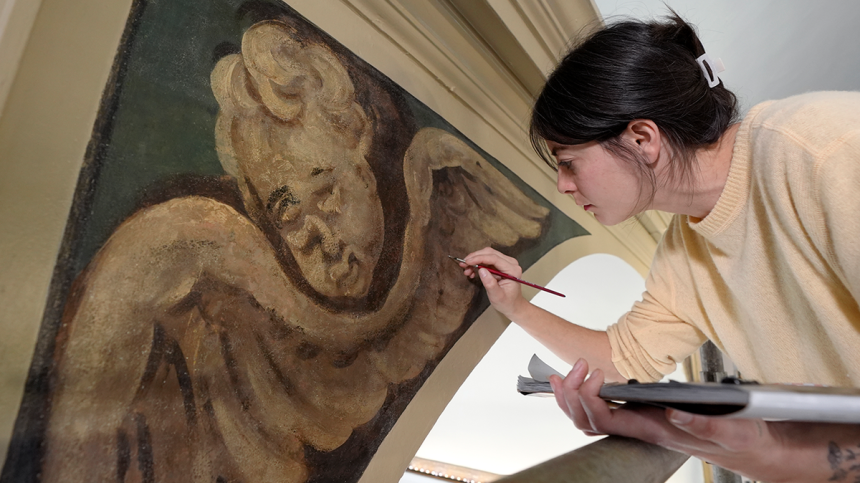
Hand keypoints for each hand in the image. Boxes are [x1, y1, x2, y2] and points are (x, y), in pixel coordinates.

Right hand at [460, 247, 527, 318]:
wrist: (512, 305)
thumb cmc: (506, 302)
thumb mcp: (497, 296)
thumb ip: (490, 283)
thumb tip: (481, 270)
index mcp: (512, 270)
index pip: (494, 258)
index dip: (479, 258)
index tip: (467, 262)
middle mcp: (510, 263)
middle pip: (490, 253)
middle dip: (475, 257)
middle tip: (463, 265)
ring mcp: (506, 262)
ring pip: (487, 254)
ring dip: (475, 260)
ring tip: (467, 271)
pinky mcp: (500, 265)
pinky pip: (487, 260)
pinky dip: (478, 263)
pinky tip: (472, 272)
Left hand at [549, 359, 859, 482]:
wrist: (749, 445)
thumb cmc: (738, 439)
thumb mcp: (731, 430)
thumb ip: (704, 423)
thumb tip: (674, 413)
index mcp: (655, 431)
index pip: (608, 420)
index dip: (591, 400)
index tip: (596, 374)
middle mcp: (641, 428)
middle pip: (588, 420)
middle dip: (573, 396)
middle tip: (575, 368)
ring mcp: (640, 422)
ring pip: (591, 417)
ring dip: (575, 394)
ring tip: (572, 370)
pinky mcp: (644, 414)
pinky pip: (605, 408)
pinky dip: (589, 393)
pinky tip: (587, 376)